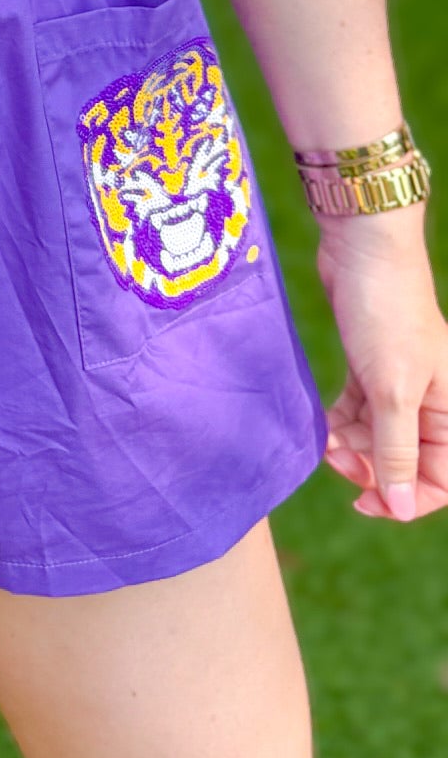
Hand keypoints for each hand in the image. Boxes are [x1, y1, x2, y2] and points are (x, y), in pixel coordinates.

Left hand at [317, 207, 447, 522]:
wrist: (362, 248)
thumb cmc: (387, 314)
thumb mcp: (392, 390)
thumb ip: (396, 451)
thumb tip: (399, 509)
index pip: (438, 480)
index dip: (404, 498)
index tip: (364, 501)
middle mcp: (431, 401)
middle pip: (403, 461)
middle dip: (369, 468)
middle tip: (335, 458)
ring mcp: (398, 383)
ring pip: (374, 437)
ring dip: (349, 446)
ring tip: (324, 440)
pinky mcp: (368, 365)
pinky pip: (356, 411)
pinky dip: (338, 421)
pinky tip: (320, 425)